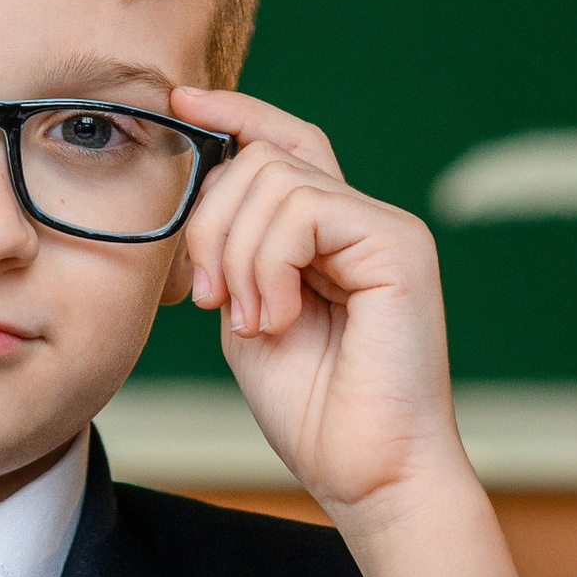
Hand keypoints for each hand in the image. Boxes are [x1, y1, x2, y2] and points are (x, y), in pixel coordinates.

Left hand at [173, 84, 518, 576]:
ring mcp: (385, 227)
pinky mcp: (398, 244)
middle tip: (206, 297)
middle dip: (211, 221)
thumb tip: (205, 187)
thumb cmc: (312, 408)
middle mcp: (363, 219)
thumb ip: (233, 252)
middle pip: (264, 157)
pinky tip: (278, 317)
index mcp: (329, 233)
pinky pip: (305, 209)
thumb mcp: (247, 313)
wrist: (368, 471)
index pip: (283, 142)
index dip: (233, 114)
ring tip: (253, 320)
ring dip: (238, 255)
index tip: (178, 104)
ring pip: (276, 178)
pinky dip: (270, 263)